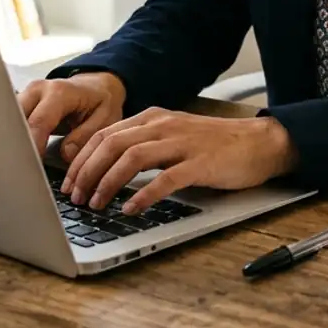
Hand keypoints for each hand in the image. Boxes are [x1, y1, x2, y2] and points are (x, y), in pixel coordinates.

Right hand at [16, 73, 126, 159]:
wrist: (95, 86)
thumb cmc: (100, 100)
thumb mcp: (105, 117)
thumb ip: (85, 135)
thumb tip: (66, 154)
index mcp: (60, 92)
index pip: (38, 122)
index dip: (33, 146)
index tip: (32, 167)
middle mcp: (38, 90)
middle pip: (16, 120)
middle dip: (17, 146)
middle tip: (23, 171)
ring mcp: (26, 95)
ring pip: (8, 121)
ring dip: (12, 143)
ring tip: (20, 165)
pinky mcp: (21, 104)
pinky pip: (11, 123)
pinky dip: (13, 139)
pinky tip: (19, 155)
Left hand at [62, 108, 298, 214]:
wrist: (259, 143)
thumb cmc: (215, 145)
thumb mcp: (173, 136)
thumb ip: (144, 145)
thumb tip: (106, 170)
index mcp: (153, 118)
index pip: (105, 134)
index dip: (81, 159)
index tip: (68, 183)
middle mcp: (164, 125)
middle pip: (112, 144)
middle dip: (86, 173)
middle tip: (75, 198)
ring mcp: (182, 143)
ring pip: (132, 158)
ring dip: (107, 183)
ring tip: (96, 204)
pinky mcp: (200, 163)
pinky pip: (165, 179)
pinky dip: (143, 195)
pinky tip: (131, 209)